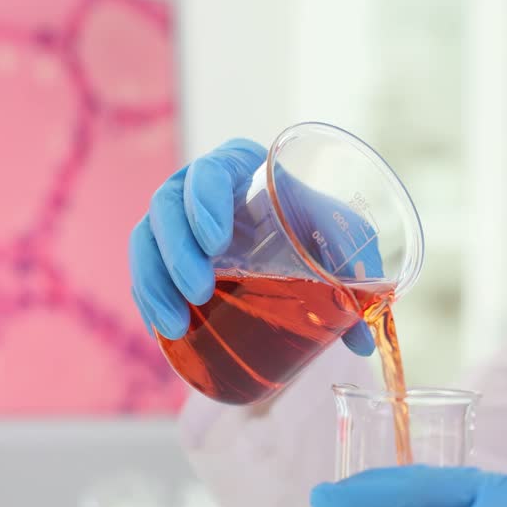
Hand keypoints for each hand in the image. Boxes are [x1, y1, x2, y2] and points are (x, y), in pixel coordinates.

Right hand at [127, 138, 376, 354]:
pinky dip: (147, 297)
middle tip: (200, 293)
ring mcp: (176, 221)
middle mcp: (196, 187)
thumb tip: (362, 340)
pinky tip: (161, 326)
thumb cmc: (317, 228)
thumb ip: (356, 275)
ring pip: (145, 241)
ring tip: (173, 325)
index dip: (204, 203)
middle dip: (176, 252)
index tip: (217, 244)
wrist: (298, 240)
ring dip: (152, 282)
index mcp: (237, 166)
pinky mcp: (165, 255)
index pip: (208, 172)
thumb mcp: (340, 239)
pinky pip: (144, 270)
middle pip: (166, 207)